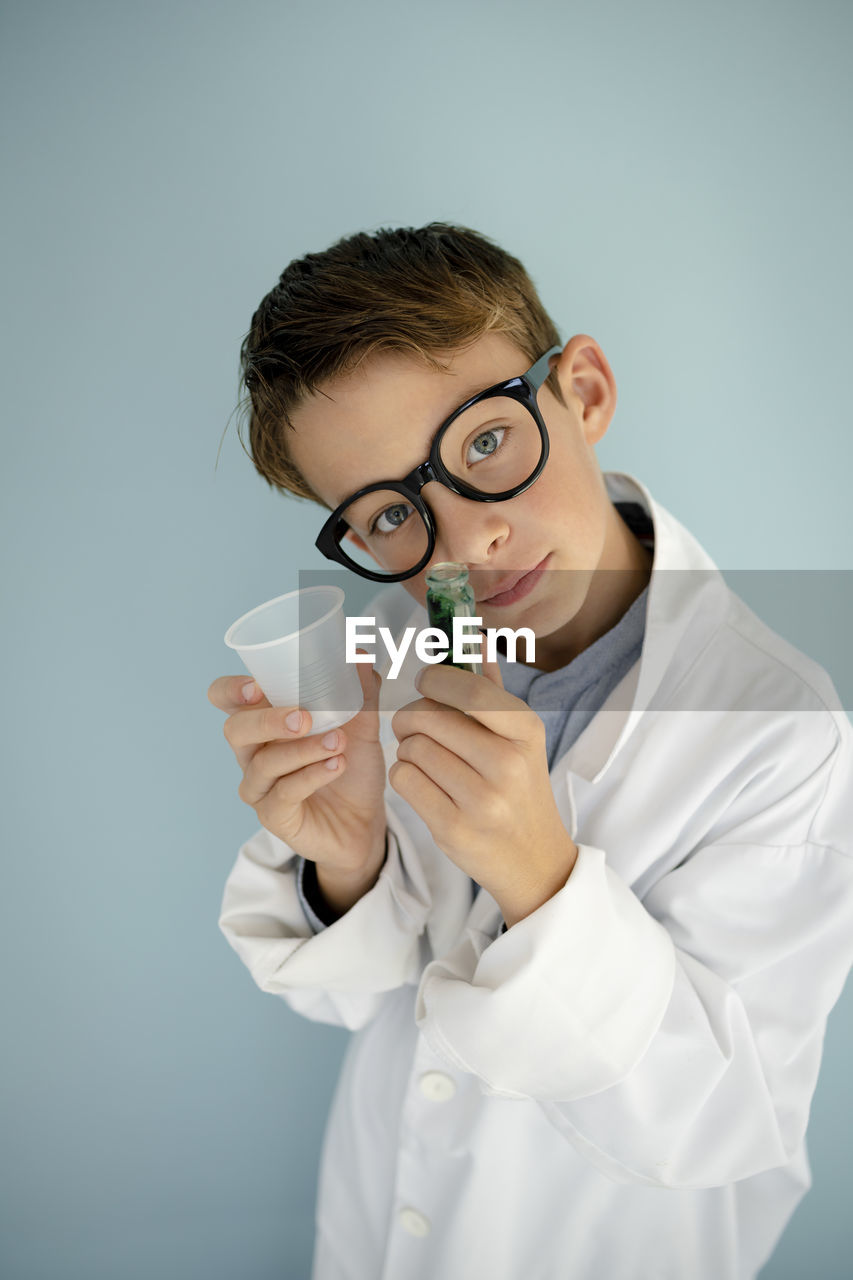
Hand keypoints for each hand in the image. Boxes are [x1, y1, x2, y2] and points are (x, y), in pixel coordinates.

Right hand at [208, 654, 387, 907]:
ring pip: (264, 763)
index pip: (225, 699)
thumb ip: (361, 692)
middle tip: (303, 717)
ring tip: (338, 743)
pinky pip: (284, 793)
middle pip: (235, 730)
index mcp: (264, 722)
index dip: (231, 690)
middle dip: (267, 720)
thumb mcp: (363, 726)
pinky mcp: (275, 816)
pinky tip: (337, 765)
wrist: (366, 822)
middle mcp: (253, 753)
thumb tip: (361, 655)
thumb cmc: (352, 767)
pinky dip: (312, 775)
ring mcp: (260, 787)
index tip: (258, 686)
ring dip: (303, 749)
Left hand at [389, 656, 577, 927]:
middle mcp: (507, 764)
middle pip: (428, 718)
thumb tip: (472, 633)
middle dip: (411, 717)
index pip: (468, 689)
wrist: (534, 857)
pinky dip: (404, 775)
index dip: (435, 679)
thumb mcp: (519, 736)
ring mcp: (481, 799)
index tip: (426, 682)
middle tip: (414, 724)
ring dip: (407, 749)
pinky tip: (422, 781)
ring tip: (424, 757)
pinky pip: (404, 780)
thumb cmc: (519, 786)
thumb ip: (491, 686)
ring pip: (411, 749)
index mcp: (525, 731)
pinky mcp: (453, 828)